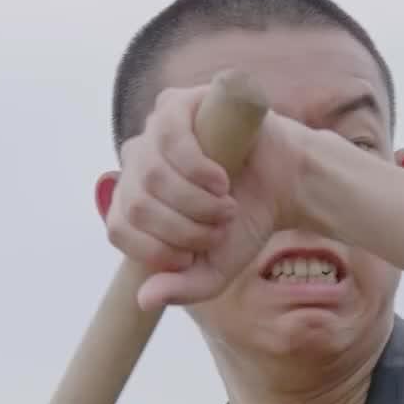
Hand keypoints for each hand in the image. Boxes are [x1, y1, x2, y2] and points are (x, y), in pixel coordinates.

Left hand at [106, 85, 310, 314]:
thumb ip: (182, 288)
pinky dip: (198, 170)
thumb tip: (144, 300)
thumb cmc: (245, 224)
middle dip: (183, 229)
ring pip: (152, 174)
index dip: (156, 249)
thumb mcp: (214, 270)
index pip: (118, 228)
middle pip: (136, 204)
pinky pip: (171, 138)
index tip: (193, 255)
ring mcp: (154, 130)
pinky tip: (221, 180)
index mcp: (134, 200)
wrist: (284, 185)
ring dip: (196, 203)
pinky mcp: (179, 103)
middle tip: (219, 229)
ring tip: (227, 206)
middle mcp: (137, 163)